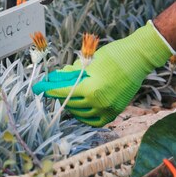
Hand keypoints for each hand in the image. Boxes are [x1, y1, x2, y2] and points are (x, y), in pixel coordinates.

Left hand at [33, 21, 173, 126]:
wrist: (139, 59)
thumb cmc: (114, 55)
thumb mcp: (88, 62)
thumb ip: (70, 72)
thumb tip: (54, 78)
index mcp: (91, 89)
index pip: (62, 92)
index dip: (47, 90)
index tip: (37, 88)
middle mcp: (99, 103)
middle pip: (69, 103)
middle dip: (58, 96)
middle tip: (51, 89)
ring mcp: (108, 109)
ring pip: (80, 114)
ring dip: (70, 105)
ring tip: (66, 96)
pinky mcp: (114, 112)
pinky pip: (94, 121)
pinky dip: (84, 116)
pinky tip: (79, 108)